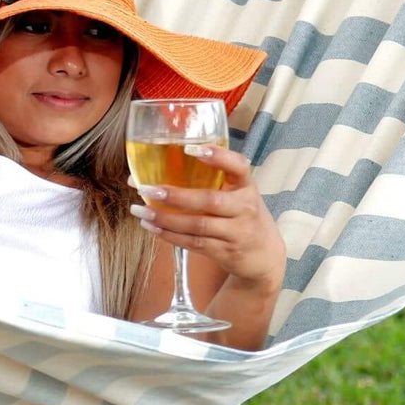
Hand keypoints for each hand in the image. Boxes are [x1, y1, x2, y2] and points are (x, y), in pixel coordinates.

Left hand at [131, 145, 284, 292]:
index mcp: (246, 186)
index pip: (238, 167)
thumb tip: (157, 167)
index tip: (192, 149)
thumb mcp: (239, 193)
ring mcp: (236, 232)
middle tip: (147, 189)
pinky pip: (193, 243)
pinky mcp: (225, 252)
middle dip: (175, 195)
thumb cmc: (243, 215)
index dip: (218, 156)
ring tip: (141, 211)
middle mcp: (244, 208)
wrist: (264, 255)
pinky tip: (152, 226)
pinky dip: (170, 235)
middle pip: (208, 201)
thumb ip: (212, 179)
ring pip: (197, 226)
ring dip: (165, 218)